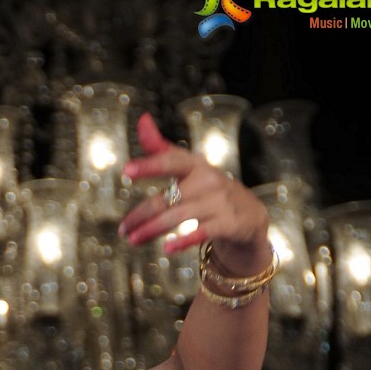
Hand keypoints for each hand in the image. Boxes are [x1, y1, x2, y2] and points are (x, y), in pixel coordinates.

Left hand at [118, 112, 270, 273]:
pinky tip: (167, 249)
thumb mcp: (189, 167)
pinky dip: (183, 241)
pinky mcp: (227, 223)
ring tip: (132, 240)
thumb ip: (162, 149)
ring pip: (177, 216)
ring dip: (151, 230)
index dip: (148, 165)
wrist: (248, 215)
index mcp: (196, 164)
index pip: (170, 161)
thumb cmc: (209, 190)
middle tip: (122, 230)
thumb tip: (142, 119)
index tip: (126, 170)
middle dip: (141, 214)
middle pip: (167, 197)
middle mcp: (207, 180)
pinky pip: (201, 233)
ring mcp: (218, 202)